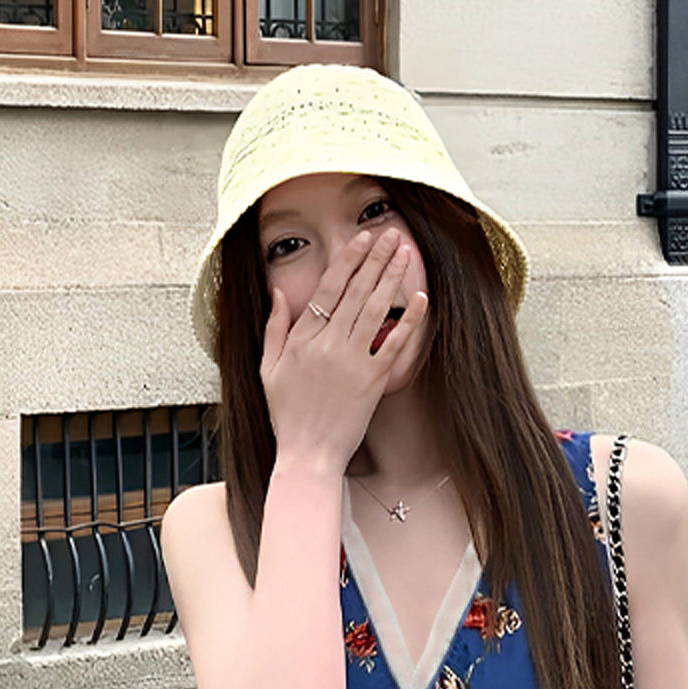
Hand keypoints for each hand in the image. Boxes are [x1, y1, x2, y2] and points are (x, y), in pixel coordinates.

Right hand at [259, 229, 428, 472]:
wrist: (308, 454)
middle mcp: (327, 345)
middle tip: (390, 234)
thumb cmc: (287, 415)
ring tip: (404, 252)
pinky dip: (408, 319)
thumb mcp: (267, 369)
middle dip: (375, 258)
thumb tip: (277, 293)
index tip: (361, 239)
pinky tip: (420, 297)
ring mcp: (351, 362)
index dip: (347, 260)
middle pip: (355, 291)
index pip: (328, 289)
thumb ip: (274, 328)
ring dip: (391, 277)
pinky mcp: (372, 381)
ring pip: (375, 309)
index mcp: (301, 340)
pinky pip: (393, 343)